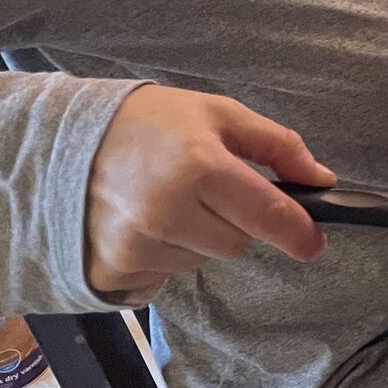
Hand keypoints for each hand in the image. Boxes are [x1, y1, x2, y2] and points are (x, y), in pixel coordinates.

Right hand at [85, 86, 335, 302]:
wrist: (66, 138)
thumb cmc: (152, 122)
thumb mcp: (221, 114)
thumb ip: (278, 146)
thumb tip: (321, 179)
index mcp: (200, 167)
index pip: (268, 216)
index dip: (300, 233)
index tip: (314, 244)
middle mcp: (168, 212)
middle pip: (239, 244)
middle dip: (237, 221)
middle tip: (210, 190)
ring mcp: (137, 245)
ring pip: (203, 260)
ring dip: (200, 237)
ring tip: (171, 199)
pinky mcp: (114, 268)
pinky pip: (167, 273)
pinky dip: (167, 252)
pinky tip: (146, 220)